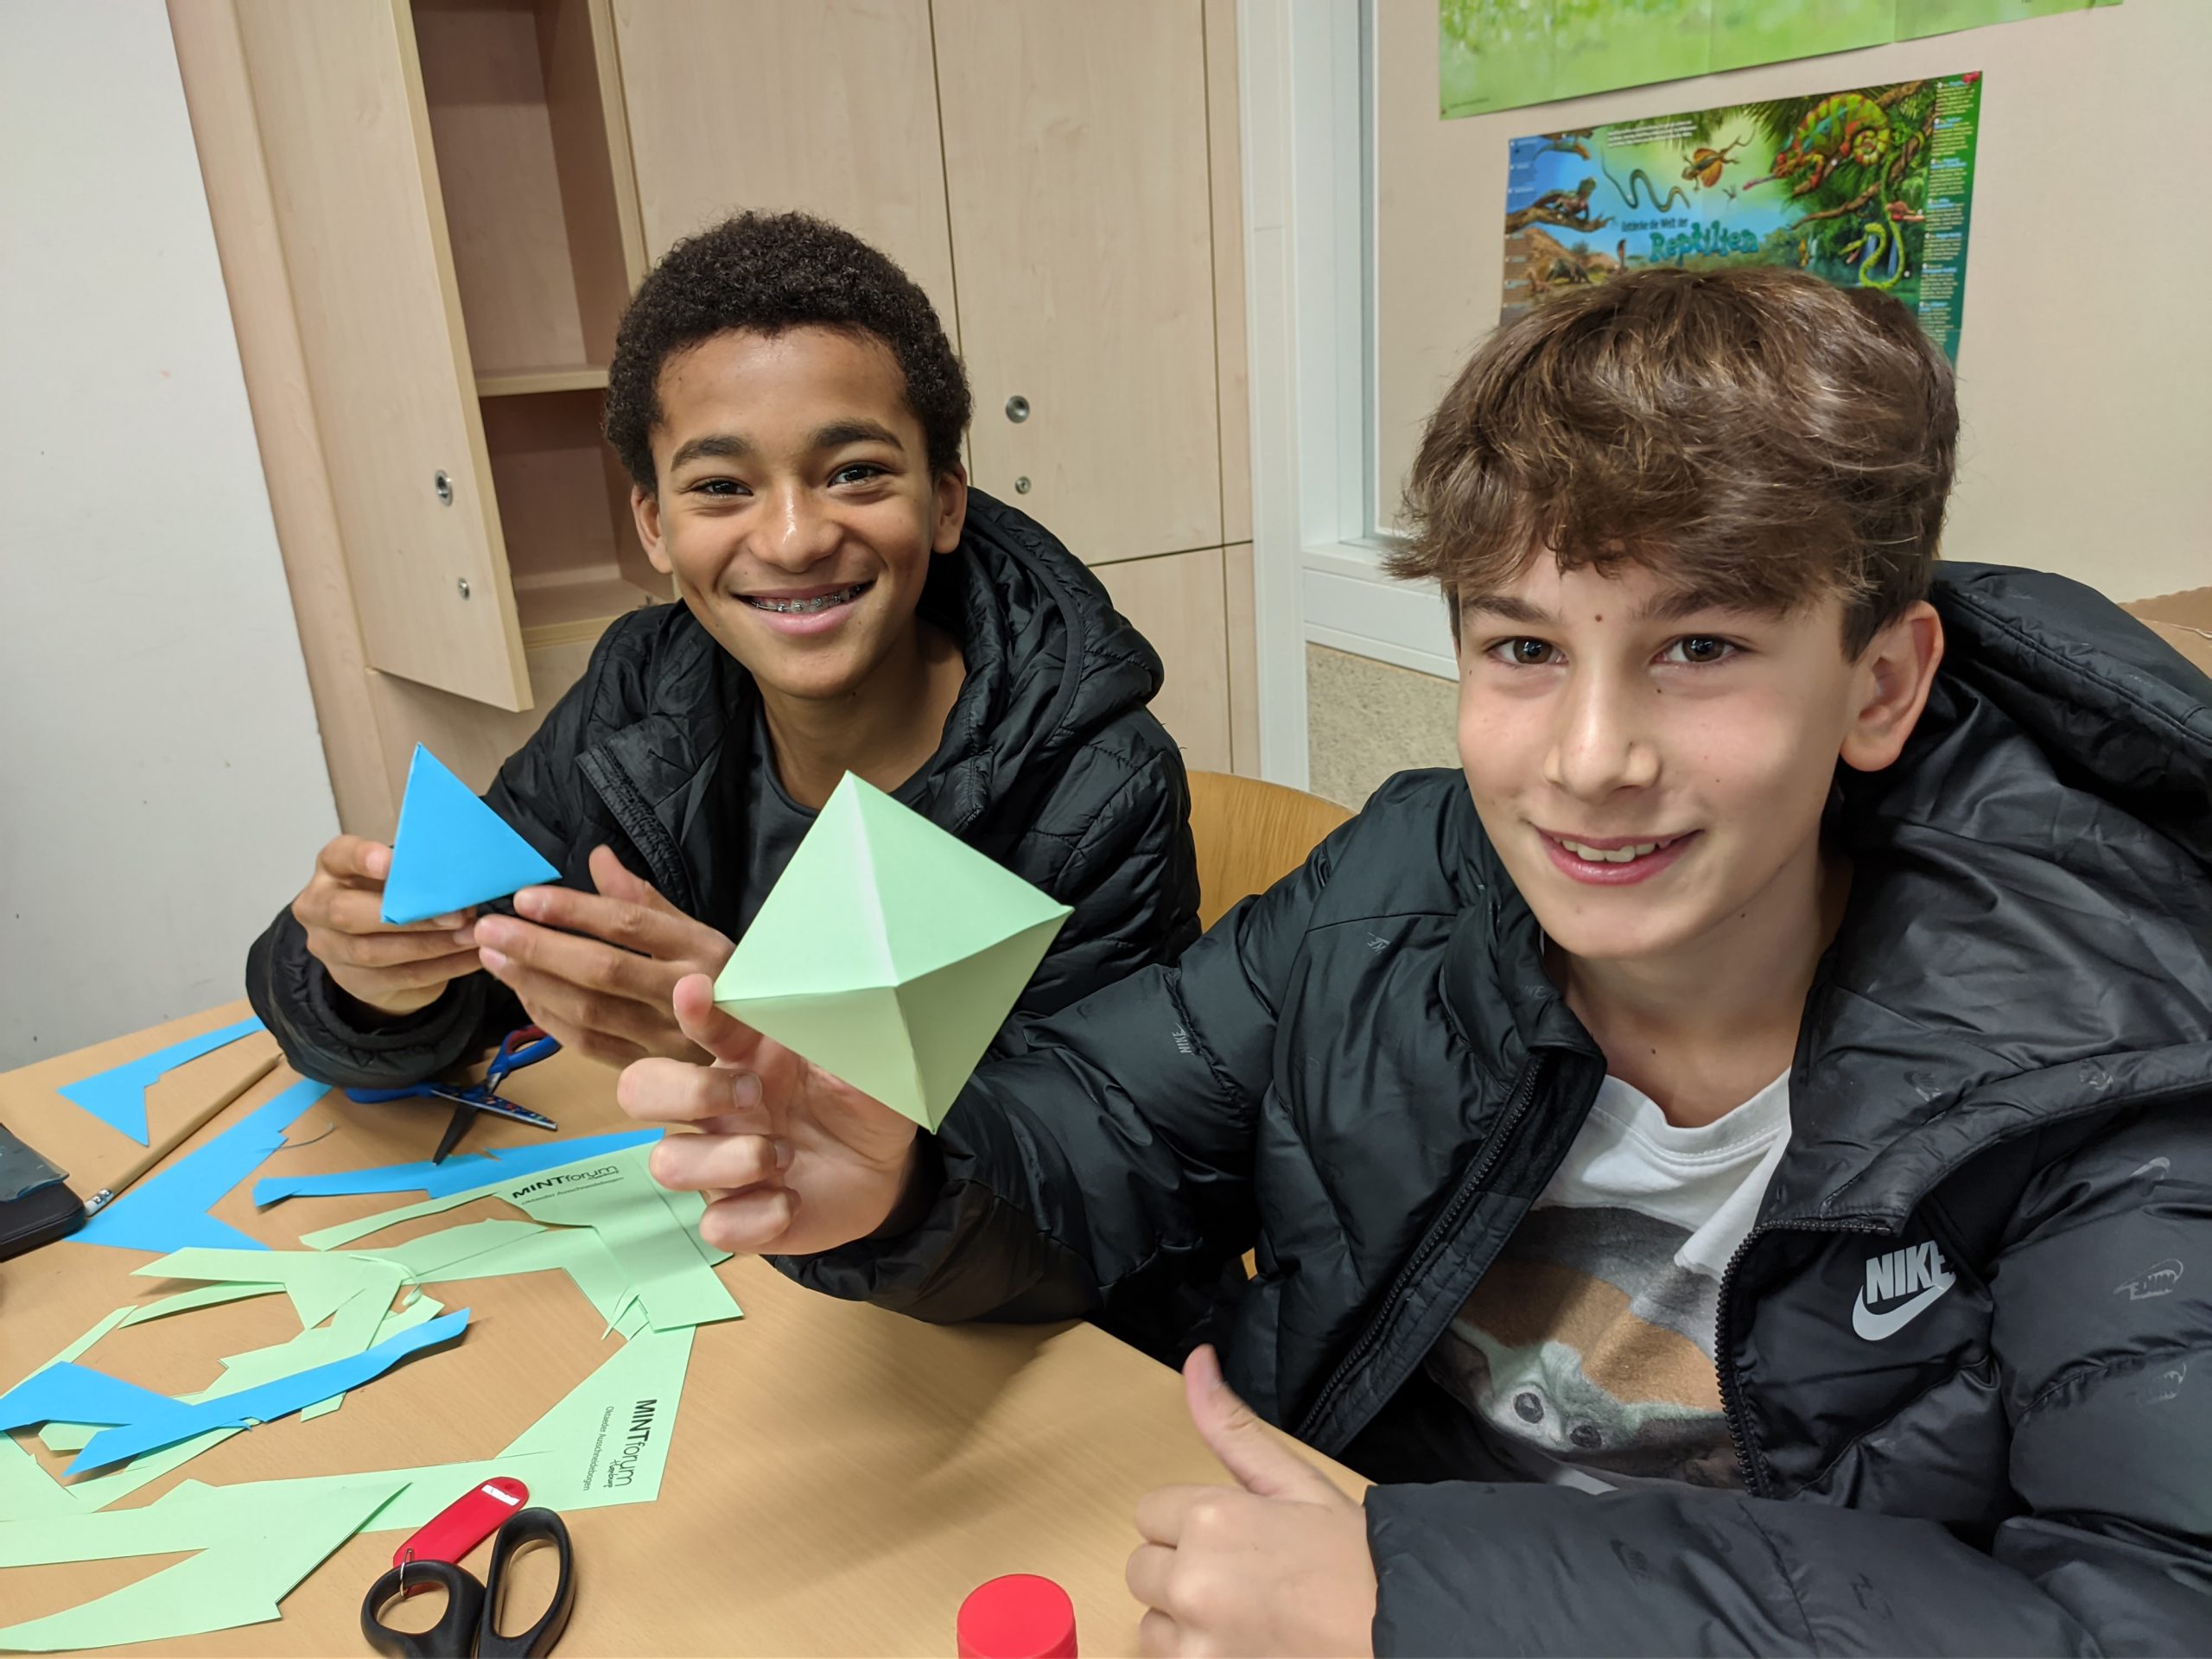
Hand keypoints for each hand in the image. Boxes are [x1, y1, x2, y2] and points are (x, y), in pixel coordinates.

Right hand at [293, 835, 479, 1016]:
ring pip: (374, 952)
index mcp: (331, 869)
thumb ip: (419, 873)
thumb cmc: (391, 896)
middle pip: (348, 913)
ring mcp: (330, 949)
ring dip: (431, 945)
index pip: (338, 856)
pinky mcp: (354, 982)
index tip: (390, 862)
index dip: (362, 858)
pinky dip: (442, 968)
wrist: (376, 946)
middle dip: (408, 916)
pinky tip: (473, 958)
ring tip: (471, 937)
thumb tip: (463, 882)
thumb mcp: (398, 876)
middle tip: (457, 914)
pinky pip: (400, 977)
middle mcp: (318, 908)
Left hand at [473, 846, 733, 1066]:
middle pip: (602, 970)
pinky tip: (522, 990)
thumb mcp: (695, 933)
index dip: (573, 910)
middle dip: (538, 947)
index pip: (629, 925)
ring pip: (588, 1010)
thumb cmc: (717, 981)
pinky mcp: (647, 1068)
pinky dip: (547, 1017)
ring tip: (493, 956)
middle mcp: (687, 996)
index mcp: (701, 951)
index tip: (526, 898)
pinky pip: (586, 1044)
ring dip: (532, 982)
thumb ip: (644, 898)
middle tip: (489, 928)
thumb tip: (598, 856)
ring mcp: (666, 1038)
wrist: (757, 1048)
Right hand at [617, 973, 921, 1254]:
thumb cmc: (864, 1101)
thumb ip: (841, 1030)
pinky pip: (715, 1226)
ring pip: (668, 1164)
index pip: (700, 1024)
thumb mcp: (865, 1060)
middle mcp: (718, 1109)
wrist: (889, 1171)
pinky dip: (757, 1216)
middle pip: (641, 1089)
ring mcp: (720, 1165)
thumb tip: (835, 984)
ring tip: (786, 1156)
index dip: (692, 1009)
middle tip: (752, 1095)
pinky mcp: (738, 1217)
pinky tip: (793, 1201)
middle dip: (687, 1091)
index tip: (696, 992)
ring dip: (732, 1161)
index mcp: (745, 1057)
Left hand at [1126, 1346, 1375, 1657]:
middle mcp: (1193, 1583)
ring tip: (1245, 1612)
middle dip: (1180, 1567)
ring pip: (1151, 1621)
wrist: (1406, 1633)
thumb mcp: (1298, 1481)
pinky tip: (1244, 1642)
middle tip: (1242, 1574)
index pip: (1150, 1512)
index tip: (1233, 1534)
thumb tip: (1196, 1362)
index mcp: (1212, 1519)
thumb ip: (1232, 1428)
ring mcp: (1197, 1644)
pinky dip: (1198, 1654)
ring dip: (1183, 1618)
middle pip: (1142, 1568)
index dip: (1190, 1522)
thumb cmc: (1358, 1561)